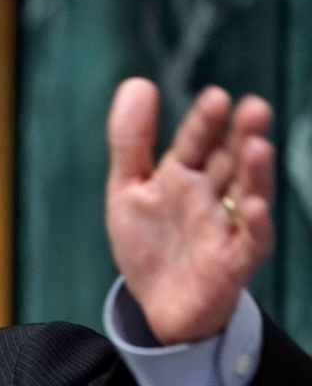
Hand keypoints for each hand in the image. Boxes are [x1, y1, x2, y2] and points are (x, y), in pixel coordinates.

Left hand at [105, 78, 273, 344]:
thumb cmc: (149, 242)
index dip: (205, 121)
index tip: (215, 97)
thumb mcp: (128, 189)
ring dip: (254, 172)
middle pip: (231, 160)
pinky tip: (255, 206)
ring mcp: (225, 226)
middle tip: (253, 107)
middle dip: (243, 135)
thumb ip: (130, 141)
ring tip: (257, 147)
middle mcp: (211, 194)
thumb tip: (137, 82)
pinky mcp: (233, 261)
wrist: (157, 303)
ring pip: (248, 194)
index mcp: (184, 173)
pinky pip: (250, 241)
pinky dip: (254, 224)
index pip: (196, 141)